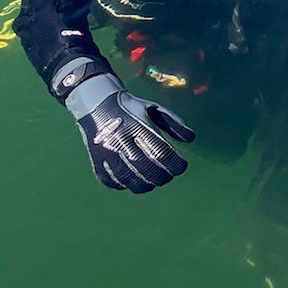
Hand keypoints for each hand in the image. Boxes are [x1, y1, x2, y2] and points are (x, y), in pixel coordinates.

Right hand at [59, 66, 193, 192]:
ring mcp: (107, 152)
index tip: (181, 166)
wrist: (96, 103)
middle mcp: (122, 140)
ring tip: (152, 181)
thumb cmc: (131, 108)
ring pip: (129, 179)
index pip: (161, 153)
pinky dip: (125, 185)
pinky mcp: (96, 160)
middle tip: (168, 176)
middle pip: (147, 169)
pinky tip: (133, 180)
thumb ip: (174, 123)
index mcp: (138, 126)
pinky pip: (112, 180)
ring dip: (145, 184)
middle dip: (162, 177)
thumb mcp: (154, 109)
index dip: (175, 164)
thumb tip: (191, 138)